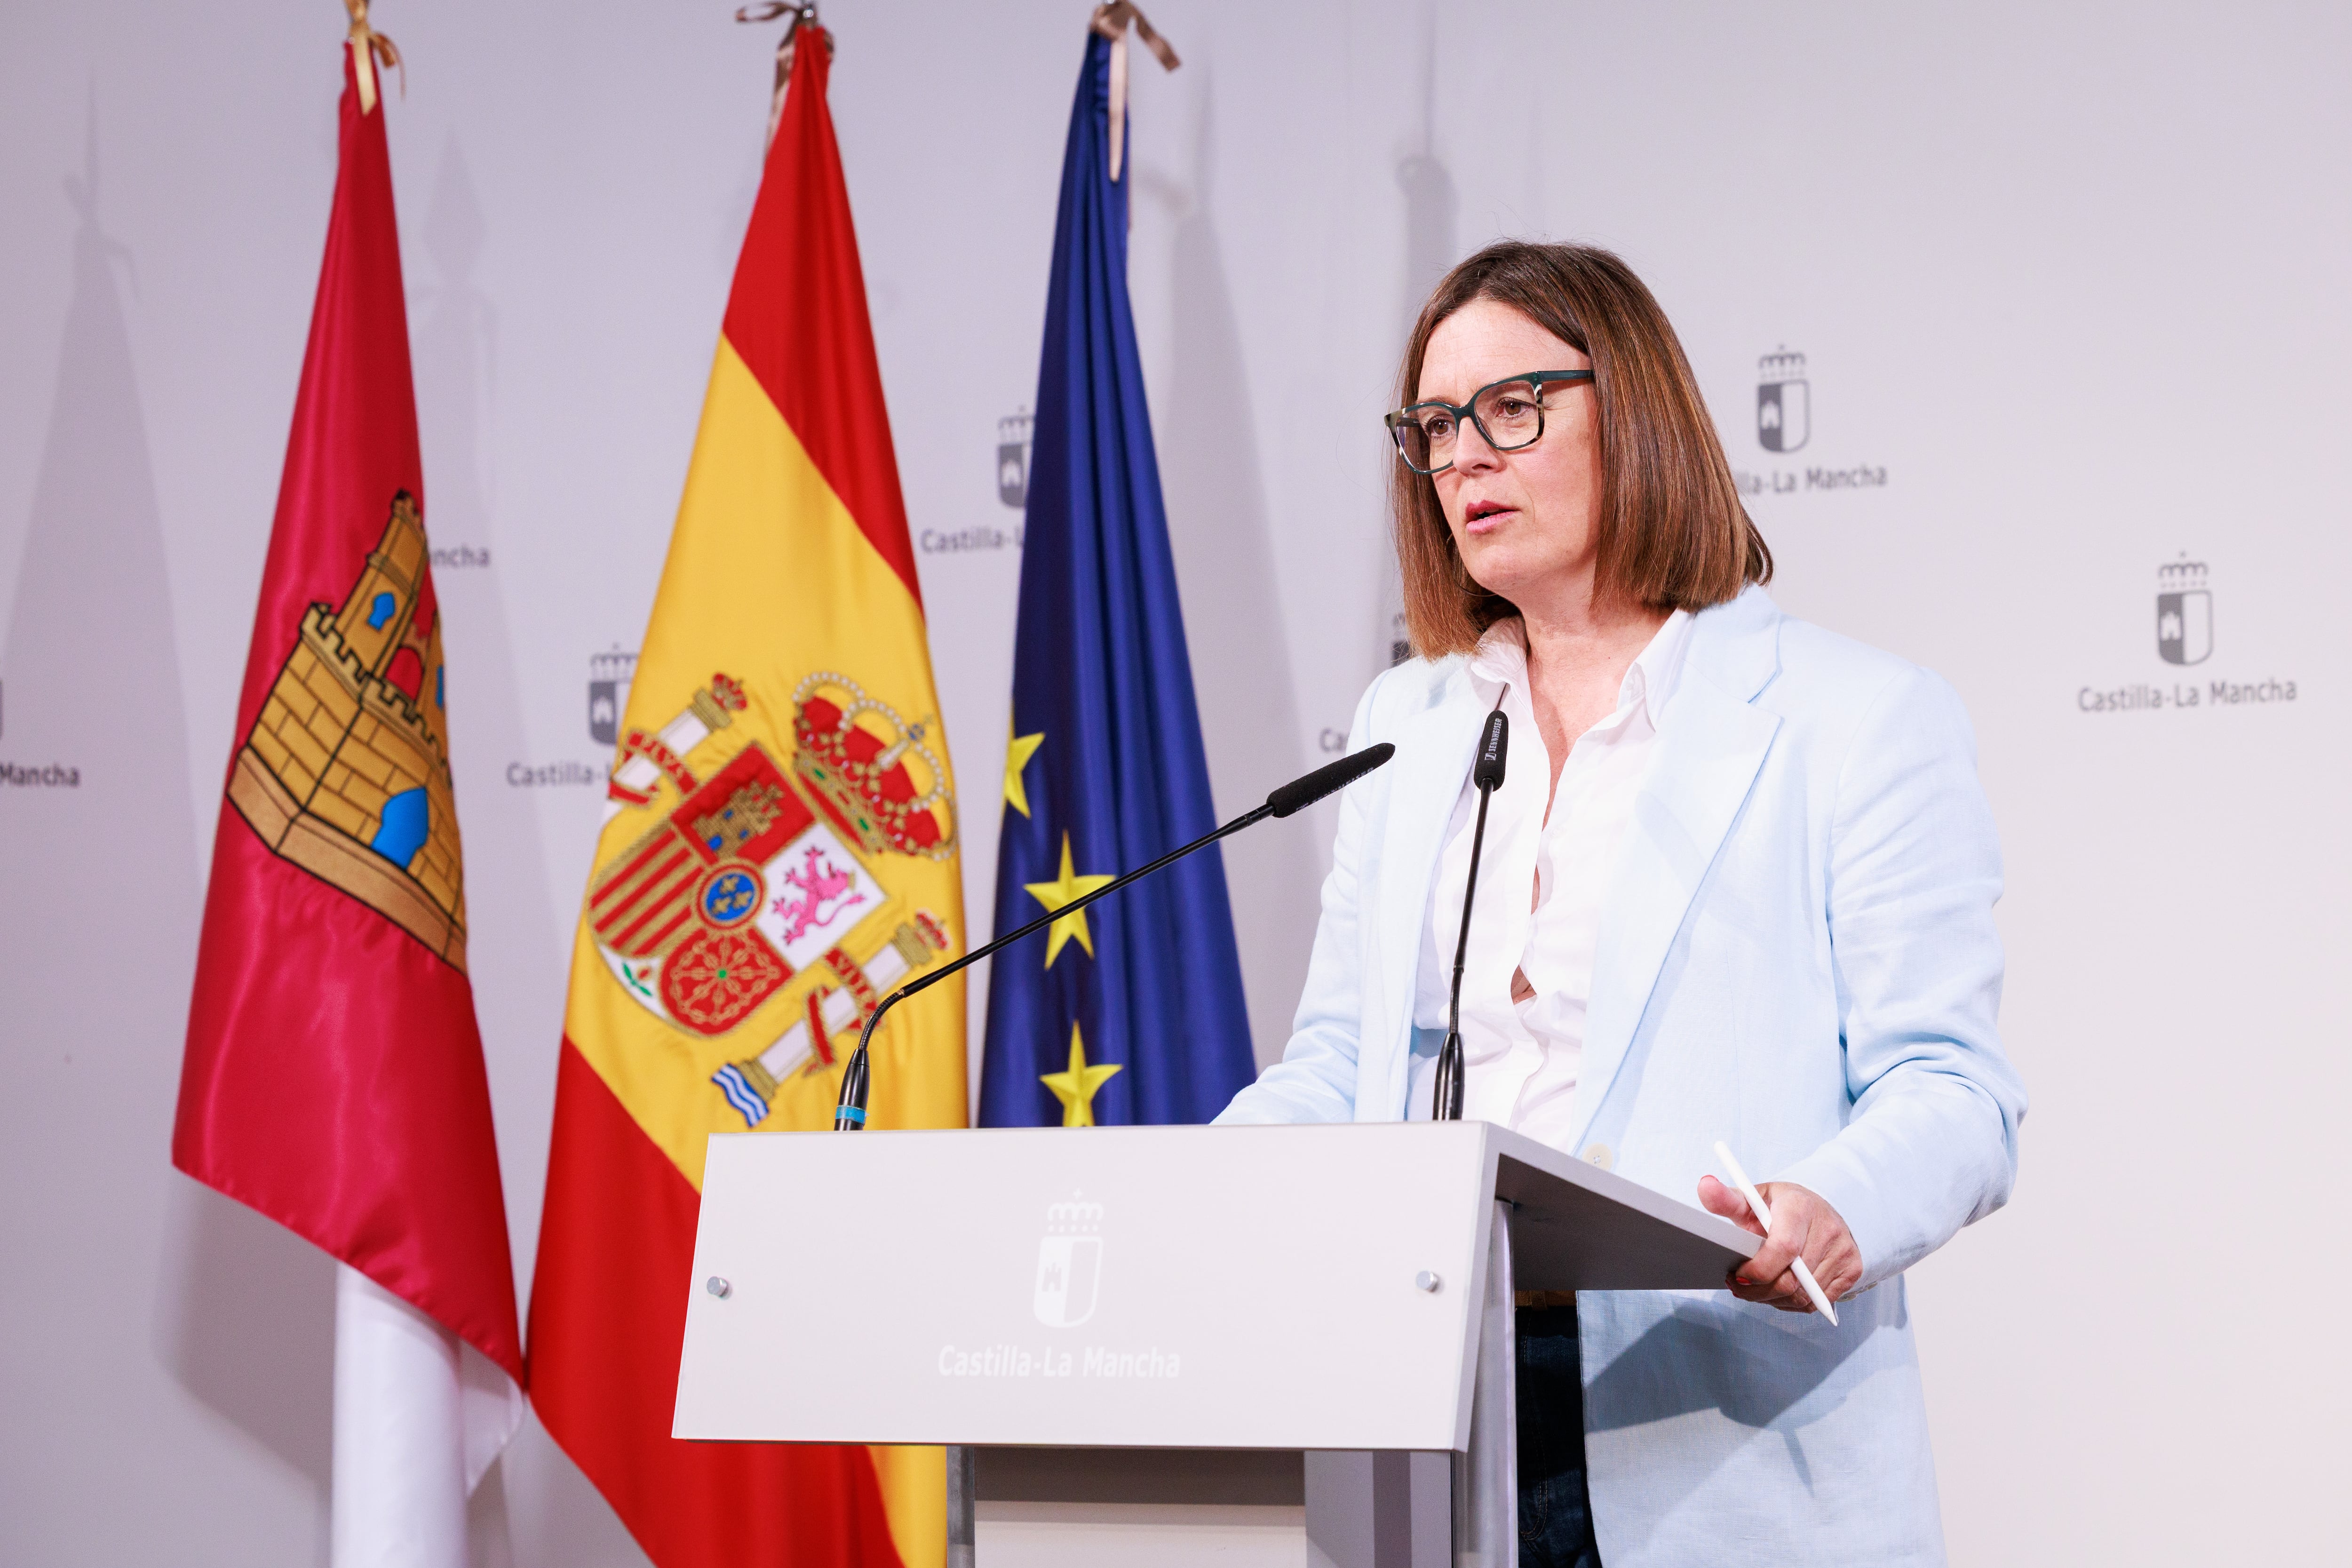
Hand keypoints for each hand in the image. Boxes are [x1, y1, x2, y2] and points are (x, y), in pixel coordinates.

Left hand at [1696, 1175, 1860, 1314]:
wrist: (1820, 1209)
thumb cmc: (1781, 1207)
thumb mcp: (1753, 1199)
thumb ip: (1726, 1199)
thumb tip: (1704, 1185)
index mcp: (1800, 1207)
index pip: (1783, 1248)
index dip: (1757, 1270)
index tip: (1736, 1273)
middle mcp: (1828, 1229)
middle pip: (1791, 1279)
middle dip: (1757, 1290)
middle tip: (1737, 1285)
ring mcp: (1844, 1252)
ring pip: (1802, 1296)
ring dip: (1772, 1299)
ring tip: (1755, 1287)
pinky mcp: (1852, 1271)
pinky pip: (1815, 1302)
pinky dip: (1791, 1303)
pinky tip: (1778, 1290)